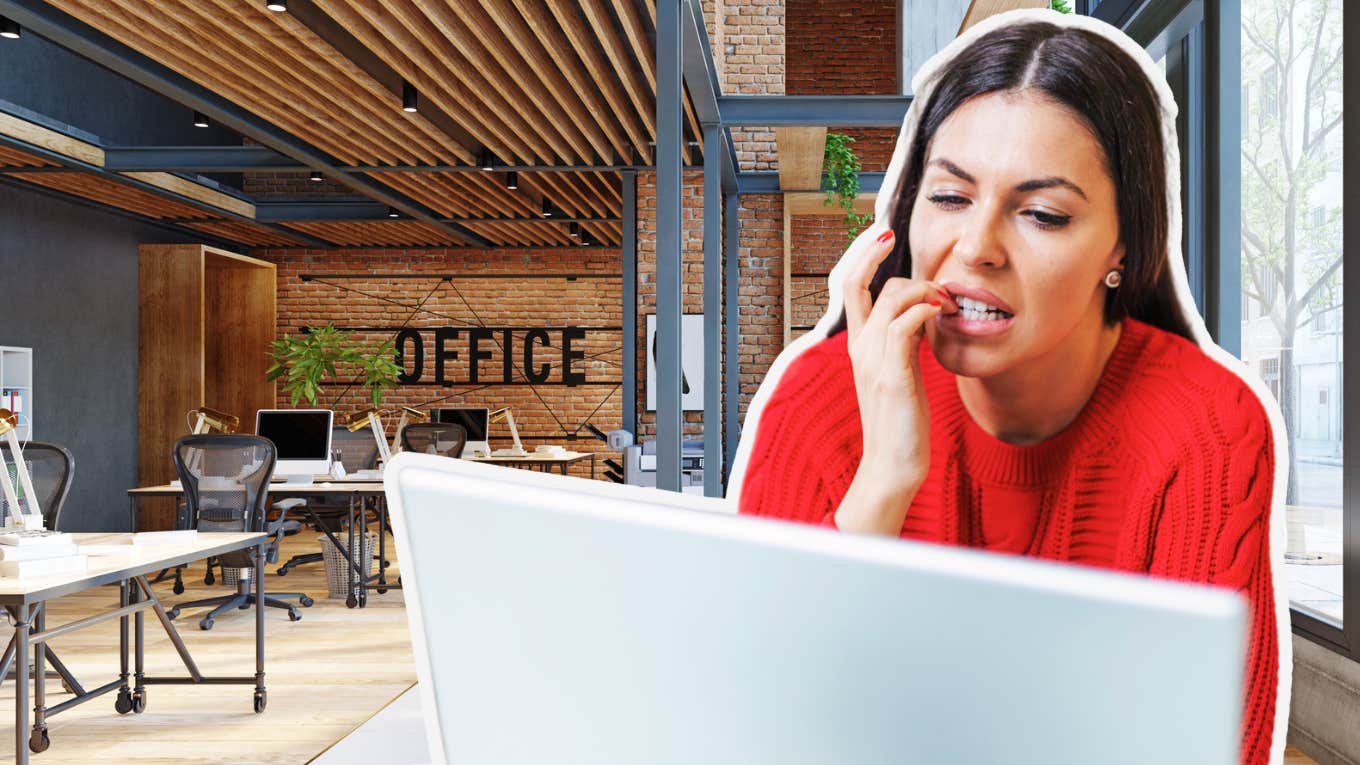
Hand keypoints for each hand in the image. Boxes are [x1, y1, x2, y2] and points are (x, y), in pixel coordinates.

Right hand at [834, 225, 952, 534]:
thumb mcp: (900, 373)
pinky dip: (925, 309)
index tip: (882, 233)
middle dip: (892, 263)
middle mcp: (859, 347)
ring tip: (947, 302)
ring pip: (889, 298)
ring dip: (923, 289)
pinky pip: (904, 325)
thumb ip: (903, 342)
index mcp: (858, 345)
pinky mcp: (892, 375)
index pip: (848, 286)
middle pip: (861, 282)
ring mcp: (873, 360)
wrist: (892, 465)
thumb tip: (922, 314)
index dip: (861, 254)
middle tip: (929, 275)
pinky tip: (944, 314)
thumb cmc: (901, 422)